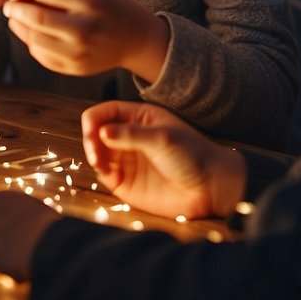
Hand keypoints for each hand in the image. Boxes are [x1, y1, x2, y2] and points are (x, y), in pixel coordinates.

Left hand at [2, 0, 169, 80]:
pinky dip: (29, 39)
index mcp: (89, 0)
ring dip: (17, 23)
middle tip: (9, 1)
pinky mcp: (72, 68)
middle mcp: (84, 28)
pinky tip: (34, 31)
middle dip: (13, 6)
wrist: (136, 39)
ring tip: (17, 15)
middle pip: (34, 15)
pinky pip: (38, 53)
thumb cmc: (107, 6)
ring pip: (32, 37)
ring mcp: (78, 52)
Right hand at [82, 100, 245, 218]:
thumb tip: (100, 132)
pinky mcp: (125, 182)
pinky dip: (99, 171)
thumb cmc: (192, 155)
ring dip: (92, 154)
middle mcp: (129, 137)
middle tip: (95, 150)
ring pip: (97, 152)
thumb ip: (130, 134)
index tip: (92, 131)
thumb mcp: (162, 138)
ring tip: (99, 161)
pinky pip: (103, 173)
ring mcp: (127, 159)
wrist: (210, 188)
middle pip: (96, 131)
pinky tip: (105, 171)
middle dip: (90, 138)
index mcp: (139, 118)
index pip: (106, 111)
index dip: (94, 119)